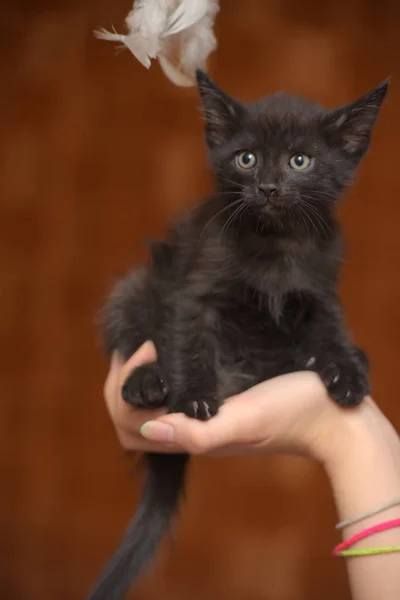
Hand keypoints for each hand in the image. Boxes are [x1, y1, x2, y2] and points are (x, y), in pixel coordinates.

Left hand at [105, 341, 373, 460]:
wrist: (334, 419)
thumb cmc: (293, 414)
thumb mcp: (245, 418)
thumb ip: (198, 430)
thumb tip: (148, 425)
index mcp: (191, 436)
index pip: (129, 422)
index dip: (125, 388)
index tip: (150, 350)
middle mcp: (192, 429)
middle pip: (131, 417)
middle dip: (124, 381)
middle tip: (145, 345)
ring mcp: (205, 417)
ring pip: (150, 405)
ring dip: (141, 377)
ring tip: (155, 345)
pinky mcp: (221, 404)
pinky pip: (175, 395)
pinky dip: (162, 374)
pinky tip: (176, 351)